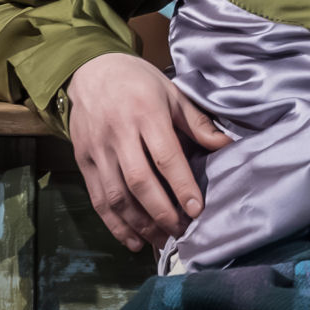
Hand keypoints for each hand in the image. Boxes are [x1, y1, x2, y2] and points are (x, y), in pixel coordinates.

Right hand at [66, 52, 230, 250]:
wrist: (90, 69)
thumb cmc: (138, 82)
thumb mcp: (172, 93)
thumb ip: (197, 123)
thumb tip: (227, 146)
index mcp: (145, 113)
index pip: (165, 156)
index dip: (182, 186)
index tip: (197, 210)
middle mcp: (118, 133)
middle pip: (140, 181)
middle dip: (162, 212)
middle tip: (182, 231)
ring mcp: (97, 149)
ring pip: (117, 195)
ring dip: (140, 224)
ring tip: (162, 240)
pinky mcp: (82, 161)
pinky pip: (98, 199)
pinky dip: (115, 224)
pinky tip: (134, 240)